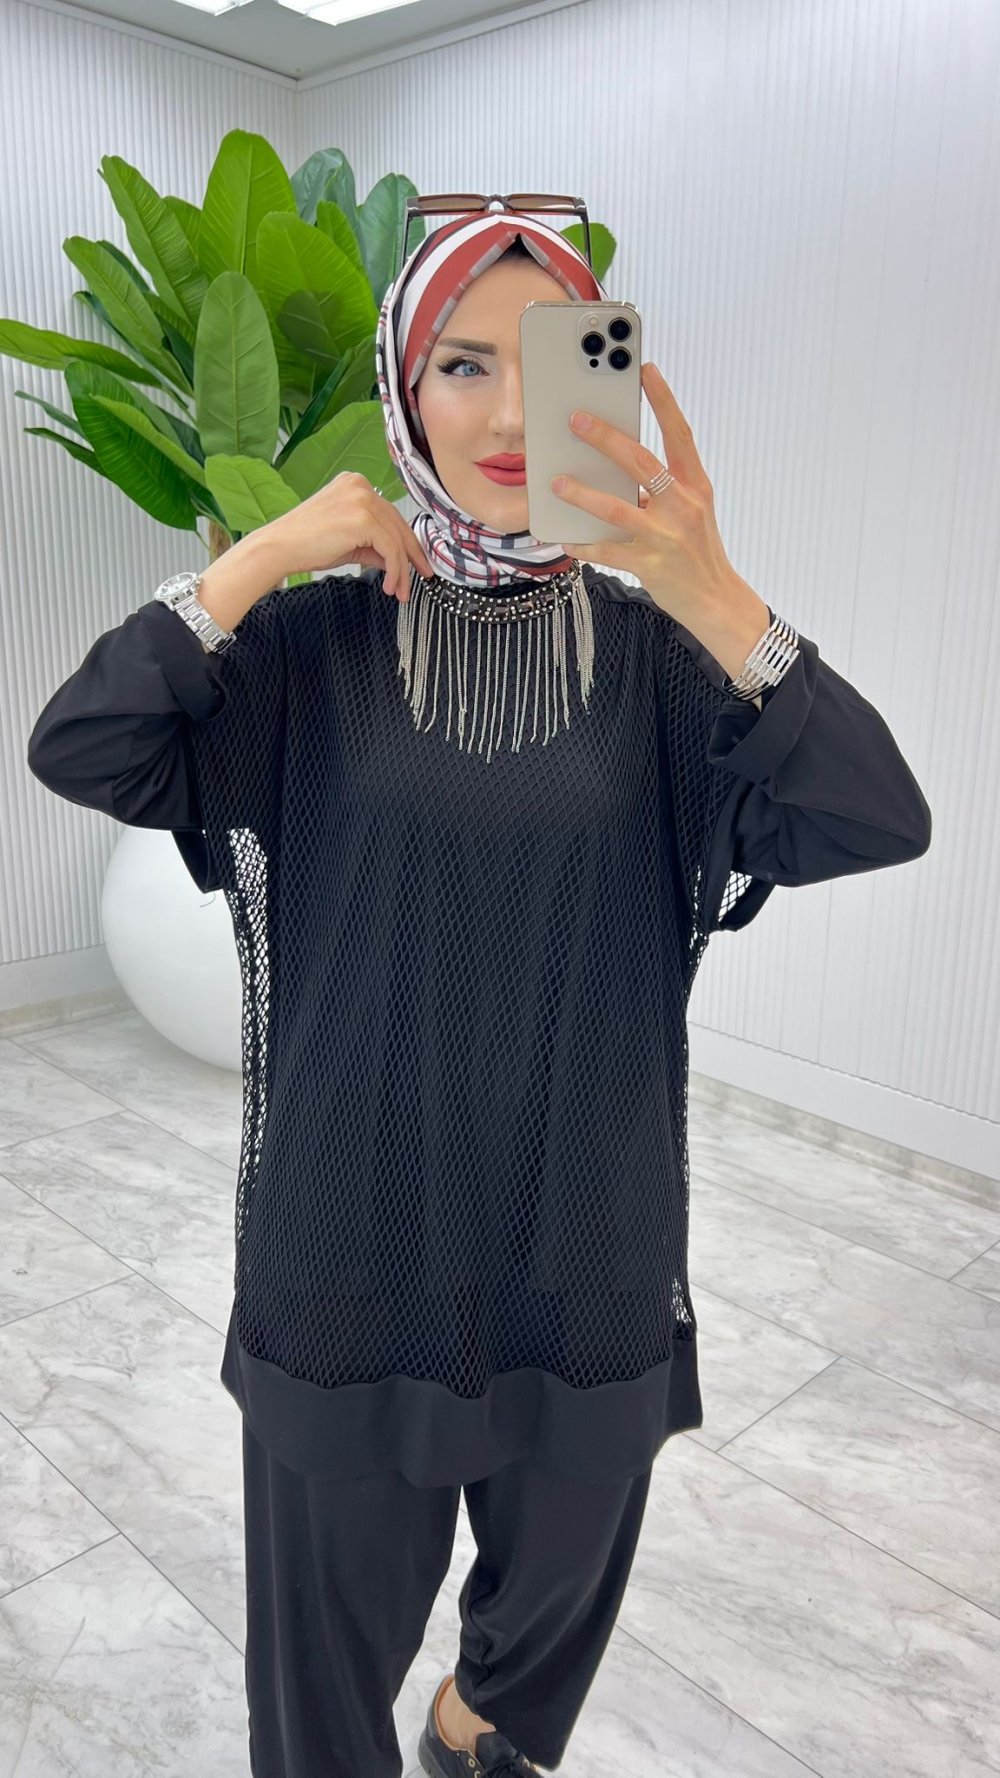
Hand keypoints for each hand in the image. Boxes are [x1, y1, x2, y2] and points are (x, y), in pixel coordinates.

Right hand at [269, 472, 434, 601]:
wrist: (279, 547)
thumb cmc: (304, 543)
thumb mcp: (348, 542)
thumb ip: (374, 546)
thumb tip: (396, 561)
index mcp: (355, 485)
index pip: (390, 514)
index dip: (406, 541)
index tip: (416, 562)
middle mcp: (361, 486)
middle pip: (398, 524)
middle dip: (411, 555)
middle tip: (421, 576)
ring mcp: (362, 499)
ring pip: (396, 539)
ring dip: (402, 569)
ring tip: (400, 591)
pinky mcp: (363, 518)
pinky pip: (390, 548)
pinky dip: (394, 570)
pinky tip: (388, 585)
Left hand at [550, 361, 740, 624]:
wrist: (716, 600)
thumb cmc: (697, 550)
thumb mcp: (690, 511)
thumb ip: (660, 488)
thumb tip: (614, 468)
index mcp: (696, 486)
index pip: (680, 434)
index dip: (663, 400)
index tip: (645, 369)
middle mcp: (683, 506)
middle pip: (642, 462)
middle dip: (606, 438)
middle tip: (577, 419)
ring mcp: (666, 537)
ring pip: (617, 509)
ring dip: (583, 494)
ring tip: (557, 482)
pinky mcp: (649, 565)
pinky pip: (607, 551)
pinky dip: (584, 544)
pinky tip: (565, 538)